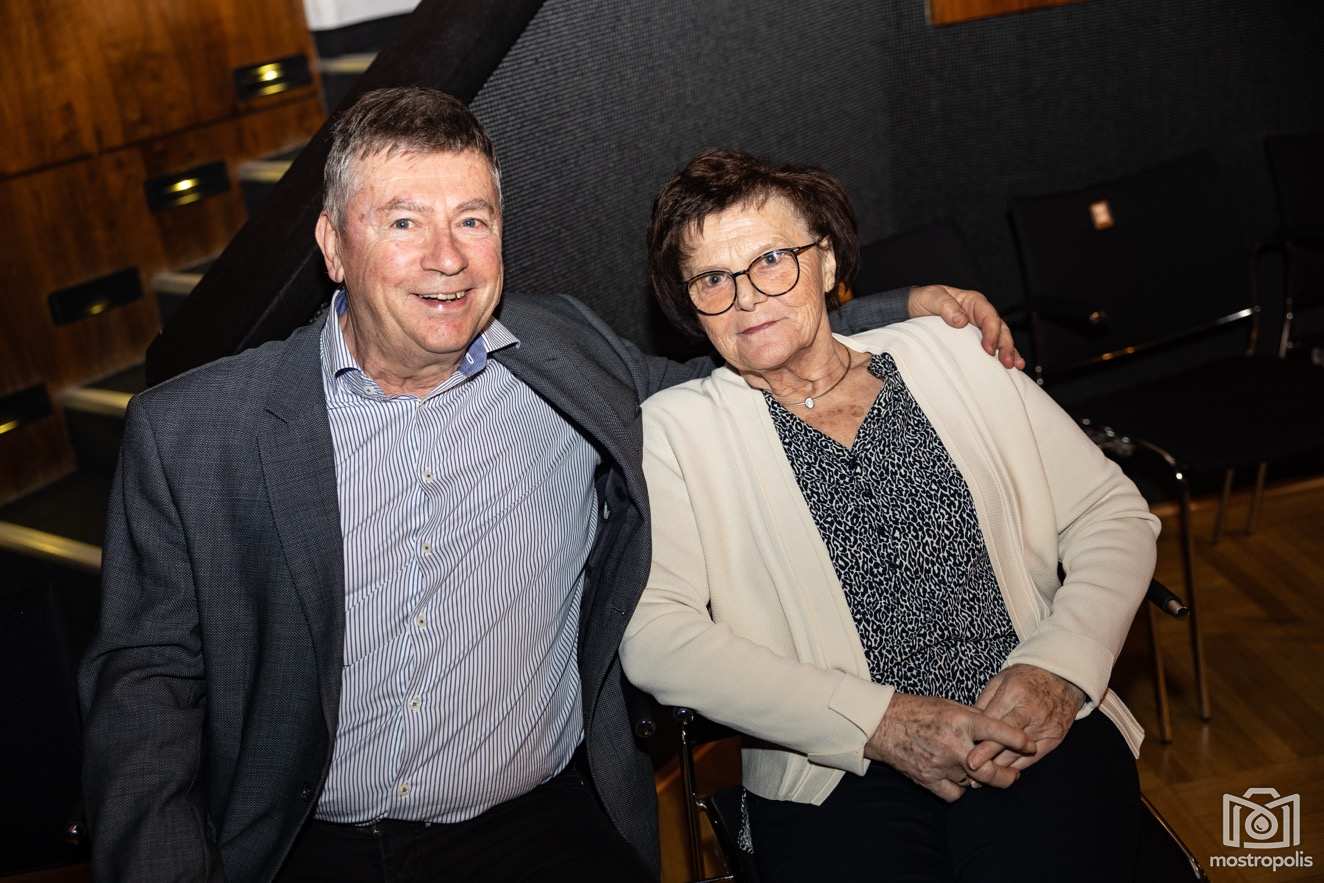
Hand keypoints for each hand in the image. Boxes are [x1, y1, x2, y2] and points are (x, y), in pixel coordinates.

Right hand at [865, 693, 1033, 802]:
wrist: (882, 724)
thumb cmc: (916, 710)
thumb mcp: (948, 704)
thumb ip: (973, 717)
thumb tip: (998, 728)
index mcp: (960, 721)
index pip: (998, 731)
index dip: (1018, 740)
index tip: (1030, 745)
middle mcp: (953, 744)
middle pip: (991, 771)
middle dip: (1007, 776)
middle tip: (1012, 775)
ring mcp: (940, 764)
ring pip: (974, 783)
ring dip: (978, 779)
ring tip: (976, 770)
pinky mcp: (928, 779)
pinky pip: (955, 794)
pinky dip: (959, 788)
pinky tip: (956, 778)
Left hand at [907, 285, 1024, 369]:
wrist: (912, 309)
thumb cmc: (923, 300)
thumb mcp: (931, 298)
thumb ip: (945, 306)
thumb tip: (961, 320)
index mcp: (972, 302)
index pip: (988, 316)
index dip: (991, 332)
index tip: (988, 348)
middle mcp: (979, 314)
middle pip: (999, 328)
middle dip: (1005, 345)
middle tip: (1007, 362)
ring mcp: (978, 328)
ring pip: (1000, 338)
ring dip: (1009, 352)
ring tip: (1015, 366)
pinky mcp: (974, 340)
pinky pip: (991, 347)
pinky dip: (1000, 356)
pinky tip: (1008, 367)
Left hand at [966, 664, 1086, 773]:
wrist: (1062, 677)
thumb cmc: (1025, 677)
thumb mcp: (1001, 680)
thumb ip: (985, 701)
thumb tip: (969, 723)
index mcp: (1014, 695)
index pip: (995, 724)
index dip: (982, 744)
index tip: (970, 760)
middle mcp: (1030, 713)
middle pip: (1007, 743)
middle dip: (989, 759)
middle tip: (971, 774)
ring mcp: (1044, 727)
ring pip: (1019, 754)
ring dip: (1000, 767)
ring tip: (981, 779)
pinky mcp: (1054, 738)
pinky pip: (1034, 758)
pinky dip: (1017, 766)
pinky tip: (1003, 772)